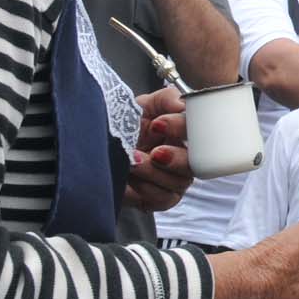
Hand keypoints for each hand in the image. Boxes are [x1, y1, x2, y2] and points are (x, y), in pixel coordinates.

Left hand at [123, 86, 192, 211]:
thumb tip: (183, 104)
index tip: (158, 124)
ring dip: (153, 172)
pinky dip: (145, 189)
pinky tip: (130, 179)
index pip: (200, 131)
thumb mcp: (143, 105)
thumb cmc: (124, 126)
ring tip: (132, 161)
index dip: (182, 129)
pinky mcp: (162, 199)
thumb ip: (166, 99)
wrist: (98, 148)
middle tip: (154, 153)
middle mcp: (185, 156)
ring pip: (179, 182)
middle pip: (197, 163)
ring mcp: (176, 179)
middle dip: (175, 158)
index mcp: (185, 133)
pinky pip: (164, 199)